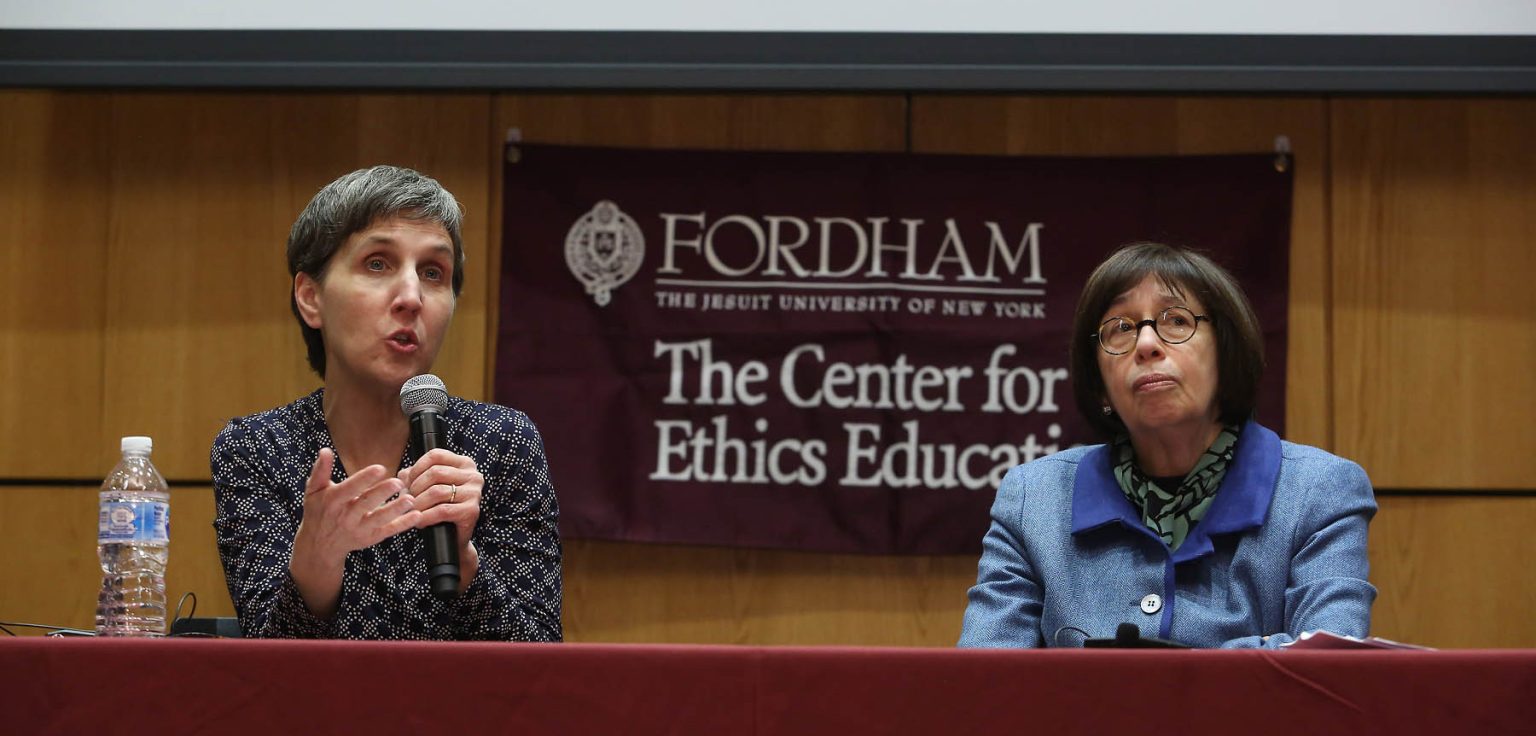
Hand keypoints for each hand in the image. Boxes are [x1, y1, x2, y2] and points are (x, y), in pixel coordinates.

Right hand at [290, 448, 420, 617]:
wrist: (319, 544)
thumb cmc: (318, 511)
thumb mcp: (314, 491)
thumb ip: (320, 471)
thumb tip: (325, 450)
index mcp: (333, 501)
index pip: (349, 489)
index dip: (364, 479)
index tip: (380, 468)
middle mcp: (346, 516)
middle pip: (366, 504)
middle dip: (382, 493)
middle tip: (398, 482)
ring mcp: (359, 529)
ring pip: (379, 519)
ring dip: (395, 510)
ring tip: (410, 499)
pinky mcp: (370, 538)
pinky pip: (388, 531)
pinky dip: (402, 524)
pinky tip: (416, 515)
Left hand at [399, 447, 483, 574]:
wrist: (454, 537)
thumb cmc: (441, 507)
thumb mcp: (430, 486)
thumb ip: (416, 476)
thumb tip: (402, 475)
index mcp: (464, 464)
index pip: (435, 456)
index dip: (416, 468)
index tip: (406, 482)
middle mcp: (473, 475)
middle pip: (435, 473)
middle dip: (415, 487)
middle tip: (405, 500)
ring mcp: (474, 493)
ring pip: (437, 492)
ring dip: (418, 503)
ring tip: (410, 511)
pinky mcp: (471, 511)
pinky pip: (442, 510)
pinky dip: (426, 516)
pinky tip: (418, 522)